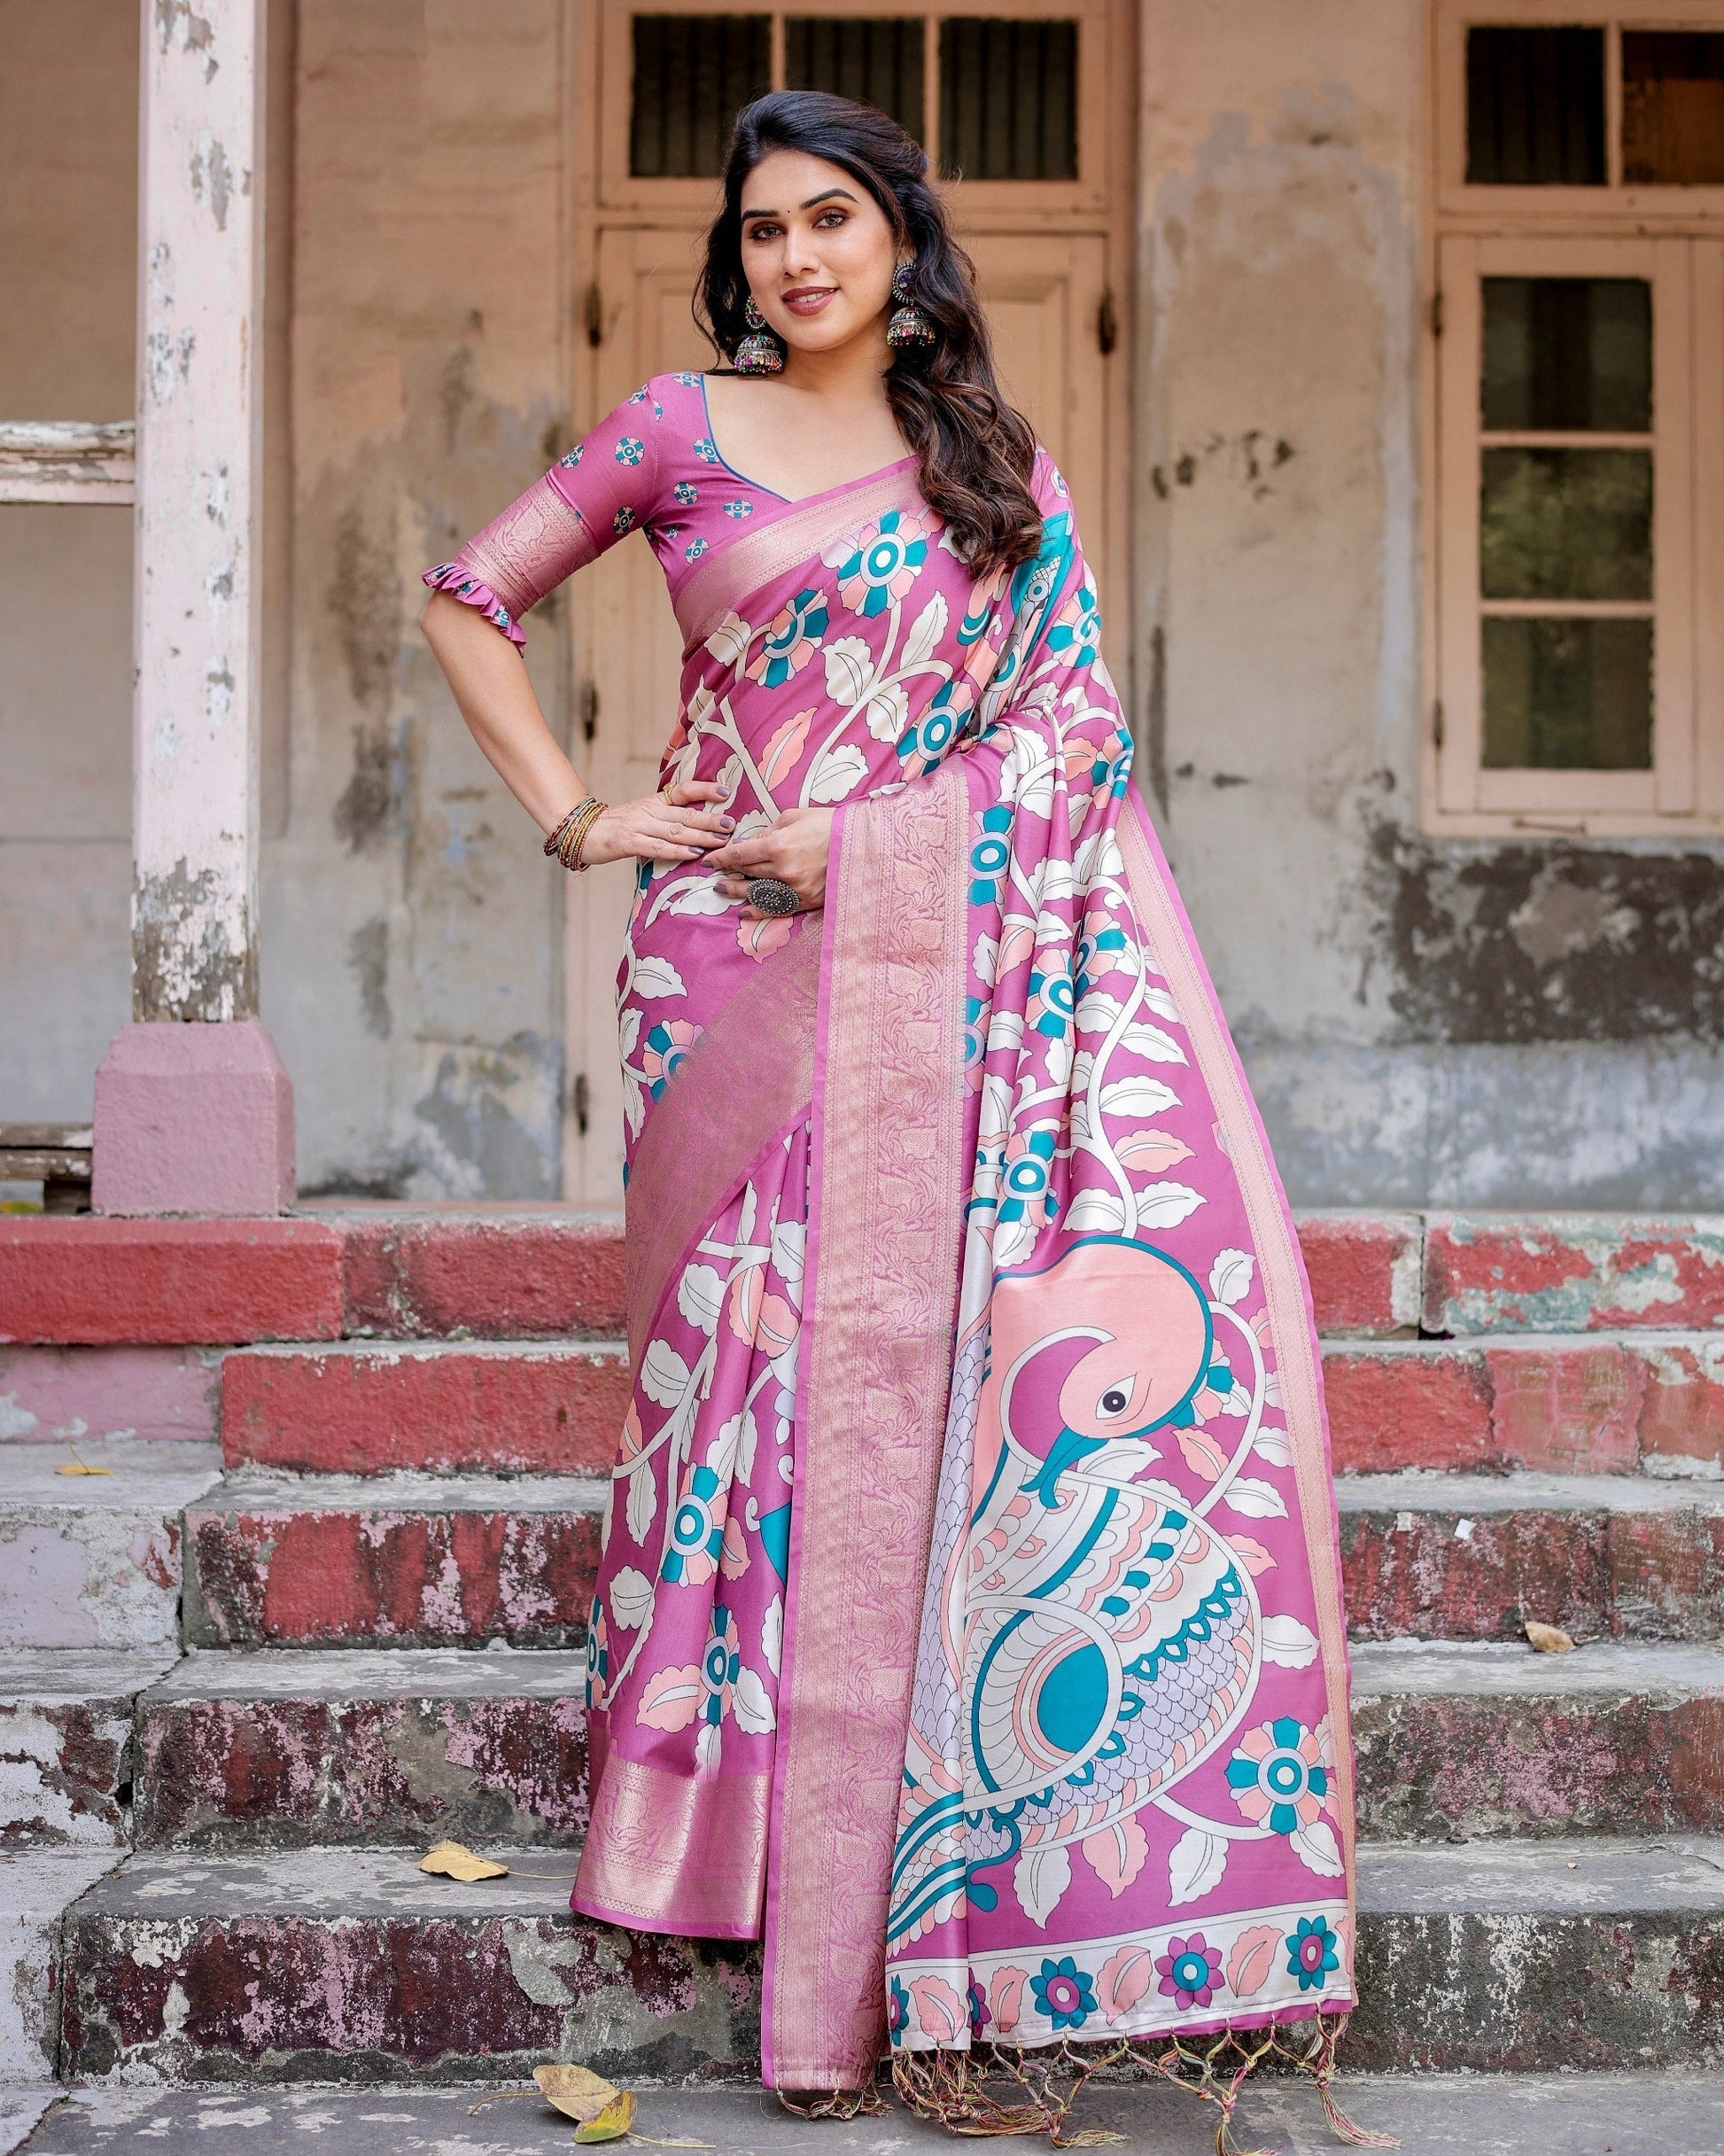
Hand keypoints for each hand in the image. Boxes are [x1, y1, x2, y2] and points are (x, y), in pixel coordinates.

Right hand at [579, 779, 733, 865]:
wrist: (581, 832)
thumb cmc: (617, 827)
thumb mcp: (643, 815)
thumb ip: (667, 817)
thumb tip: (700, 822)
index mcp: (654, 802)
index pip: (682, 791)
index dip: (704, 789)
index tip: (726, 792)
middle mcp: (648, 810)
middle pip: (685, 813)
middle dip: (710, 819)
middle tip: (731, 824)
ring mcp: (638, 826)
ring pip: (675, 830)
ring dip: (700, 836)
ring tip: (721, 840)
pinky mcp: (628, 843)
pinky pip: (657, 847)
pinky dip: (677, 851)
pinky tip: (693, 854)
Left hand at [708, 807, 834, 915]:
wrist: (859, 843)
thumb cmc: (827, 824)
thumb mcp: (793, 817)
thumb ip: (769, 830)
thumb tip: (751, 843)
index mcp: (777, 845)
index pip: (739, 854)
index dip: (721, 858)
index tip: (710, 860)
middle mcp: (782, 870)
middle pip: (747, 874)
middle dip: (729, 873)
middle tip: (716, 875)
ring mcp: (794, 889)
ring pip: (757, 893)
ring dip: (738, 892)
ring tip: (724, 890)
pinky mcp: (805, 900)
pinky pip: (776, 908)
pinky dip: (758, 911)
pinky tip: (745, 912)